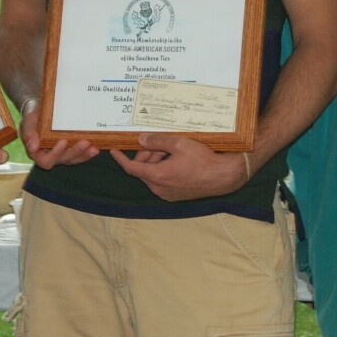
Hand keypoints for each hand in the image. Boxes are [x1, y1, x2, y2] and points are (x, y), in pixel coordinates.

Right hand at [17, 99, 98, 169]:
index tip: (62, 141)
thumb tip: (33, 147)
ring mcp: (62, 154)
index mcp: (38, 153)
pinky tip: (96, 147)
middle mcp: (51, 156)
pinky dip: (87, 152)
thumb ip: (29, 134)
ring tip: (94, 148)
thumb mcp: (28, 122)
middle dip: (75, 151)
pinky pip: (80, 155)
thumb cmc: (33, 117)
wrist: (41, 110)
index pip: (46, 161)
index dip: (55, 154)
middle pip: (63, 160)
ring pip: (73, 159)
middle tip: (85, 142)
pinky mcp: (71, 150)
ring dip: (84, 154)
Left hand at [110, 133, 250, 201]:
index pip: (130, 168)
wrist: (223, 176)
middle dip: (146, 155)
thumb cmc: (203, 159)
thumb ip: (157, 141)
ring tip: (171, 149)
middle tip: (156, 143)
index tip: (113, 150)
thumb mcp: (179, 144)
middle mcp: (159, 188)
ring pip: (153, 175)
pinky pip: (162, 181)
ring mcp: (167, 194)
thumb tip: (140, 139)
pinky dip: (163, 170)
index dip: (120, 158)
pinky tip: (176, 160)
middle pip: (143, 170)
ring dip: (156, 162)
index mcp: (157, 176)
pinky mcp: (175, 196)